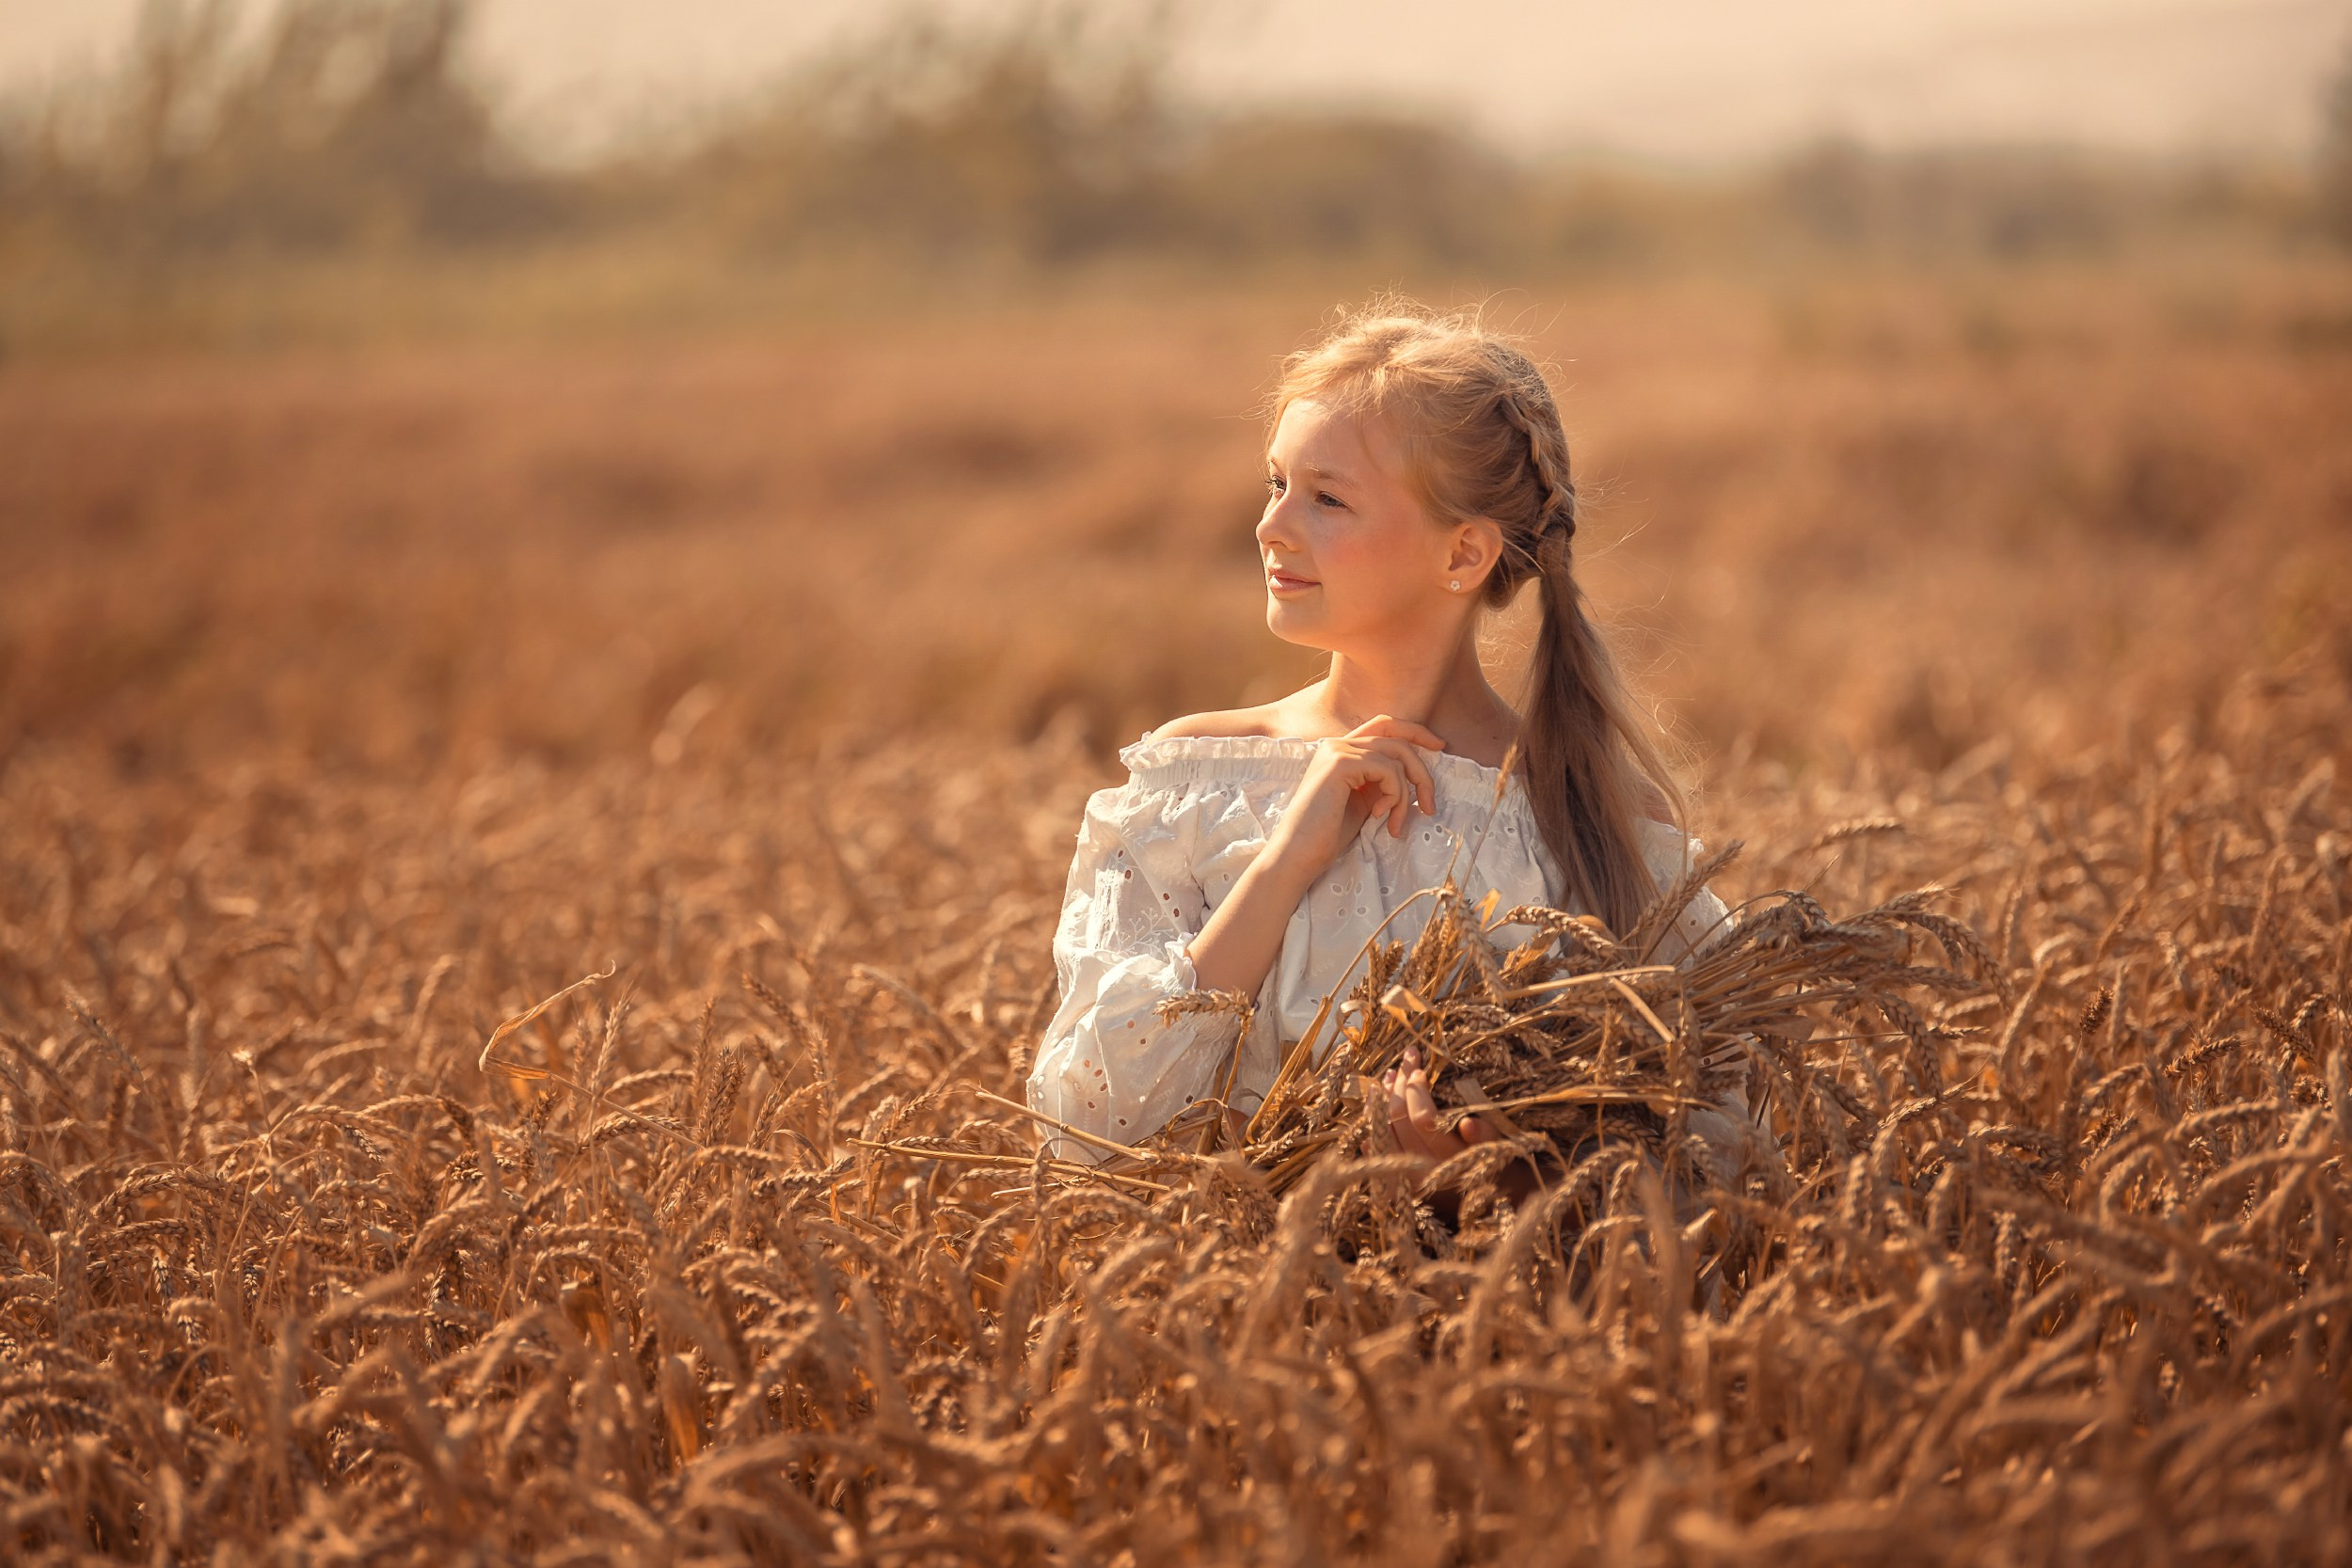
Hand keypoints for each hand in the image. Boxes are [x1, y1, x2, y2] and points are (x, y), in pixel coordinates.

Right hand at [1266, 715, 1443, 873]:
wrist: (1298, 854)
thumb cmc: (1327, 835)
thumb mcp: (1363, 802)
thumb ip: (1382, 782)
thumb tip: (1415, 778)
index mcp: (1341, 751)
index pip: (1384, 725)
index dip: (1414, 731)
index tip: (1440, 746)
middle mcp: (1337, 744)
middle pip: (1397, 740)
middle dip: (1421, 773)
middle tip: (1430, 806)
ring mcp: (1337, 751)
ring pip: (1396, 758)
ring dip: (1405, 795)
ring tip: (1394, 823)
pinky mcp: (1340, 763)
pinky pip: (1387, 770)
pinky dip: (1393, 795)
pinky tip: (1378, 815)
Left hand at [1380, 1046, 1542, 1213]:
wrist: (1489, 1202)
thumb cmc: (1496, 1165)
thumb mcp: (1498, 1147)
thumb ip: (1485, 1136)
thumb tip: (1467, 1125)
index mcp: (1449, 1160)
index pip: (1423, 1119)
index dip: (1417, 1091)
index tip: (1420, 1068)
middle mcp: (1423, 1171)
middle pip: (1399, 1120)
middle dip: (1401, 1085)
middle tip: (1405, 1061)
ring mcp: (1405, 1178)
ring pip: (1381, 1131)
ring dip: (1382, 1100)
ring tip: (1389, 1076)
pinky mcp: (1396, 1183)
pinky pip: (1374, 1151)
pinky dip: (1373, 1125)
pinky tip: (1374, 1106)